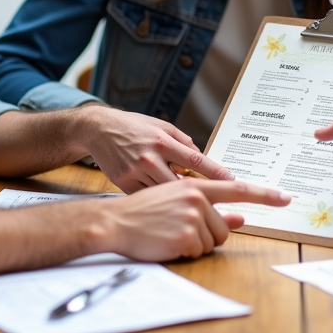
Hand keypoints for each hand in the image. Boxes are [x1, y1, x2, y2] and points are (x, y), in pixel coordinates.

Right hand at [75, 105, 231, 191]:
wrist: (99, 130)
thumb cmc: (134, 127)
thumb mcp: (161, 126)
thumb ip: (182, 141)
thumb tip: (201, 156)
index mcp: (163, 141)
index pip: (196, 159)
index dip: (216, 172)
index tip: (233, 182)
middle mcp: (150, 157)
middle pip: (182, 183)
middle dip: (200, 194)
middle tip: (215, 202)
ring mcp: (136, 172)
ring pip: (165, 194)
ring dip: (179, 201)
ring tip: (191, 206)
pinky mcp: (124, 184)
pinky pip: (147, 198)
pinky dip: (158, 202)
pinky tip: (165, 205)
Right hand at [101, 179, 290, 259]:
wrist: (112, 220)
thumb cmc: (143, 209)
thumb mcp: (176, 198)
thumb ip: (209, 205)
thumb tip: (240, 218)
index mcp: (195, 185)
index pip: (237, 188)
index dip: (264, 194)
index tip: (286, 197)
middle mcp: (196, 197)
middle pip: (223, 227)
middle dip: (207, 234)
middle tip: (178, 228)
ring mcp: (191, 217)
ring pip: (212, 241)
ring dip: (194, 244)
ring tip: (169, 232)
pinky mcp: (184, 236)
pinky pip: (198, 252)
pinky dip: (184, 252)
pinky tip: (165, 241)